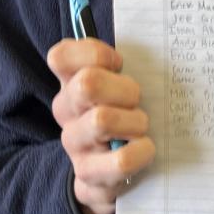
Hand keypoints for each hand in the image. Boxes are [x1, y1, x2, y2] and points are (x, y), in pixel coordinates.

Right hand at [48, 38, 154, 213]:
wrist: (108, 176)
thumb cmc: (121, 119)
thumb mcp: (116, 88)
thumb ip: (119, 66)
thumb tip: (153, 37)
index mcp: (70, 84)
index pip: (60, 56)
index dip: (96, 54)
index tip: (119, 64)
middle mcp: (66, 112)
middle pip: (87, 84)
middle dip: (124, 89)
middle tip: (136, 100)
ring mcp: (75, 145)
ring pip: (103, 119)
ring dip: (134, 122)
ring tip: (141, 128)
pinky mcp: (89, 176)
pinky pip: (120, 160)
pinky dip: (141, 152)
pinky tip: (145, 150)